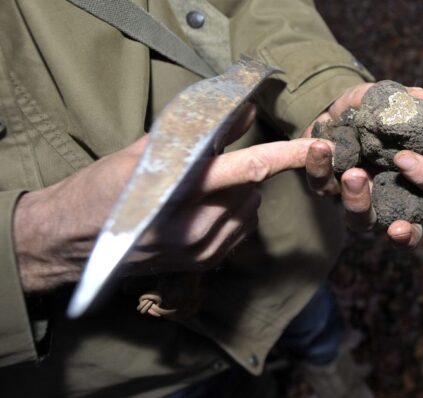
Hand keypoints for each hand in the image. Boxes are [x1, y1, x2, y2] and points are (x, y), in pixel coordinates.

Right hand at [13, 107, 332, 292]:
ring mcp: (200, 251)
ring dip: (240, 193)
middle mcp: (196, 227)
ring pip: (248, 211)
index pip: (248, 169)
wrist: (72, 242)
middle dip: (245, 171)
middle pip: (251, 189)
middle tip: (214, 165)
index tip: (315, 145)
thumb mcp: (143, 152)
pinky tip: (204, 209)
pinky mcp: (202, 264)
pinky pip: (239, 230)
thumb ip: (201, 134)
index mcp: (181, 192)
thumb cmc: (100, 190)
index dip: (286, 156)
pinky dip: (233, 214)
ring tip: (204, 189)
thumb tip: (244, 110)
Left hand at [304, 83, 422, 247]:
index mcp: (416, 173)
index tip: (403, 157)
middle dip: (395, 214)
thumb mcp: (392, 98)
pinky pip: (322, 186)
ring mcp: (359, 197)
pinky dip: (318, 167)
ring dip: (357, 200)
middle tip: (364, 178)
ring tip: (352, 173)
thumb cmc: (375, 109)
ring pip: (361, 219)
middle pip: (401, 222)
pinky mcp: (328, 188)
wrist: (336, 106)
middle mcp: (391, 194)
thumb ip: (415, 100)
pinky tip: (316, 147)